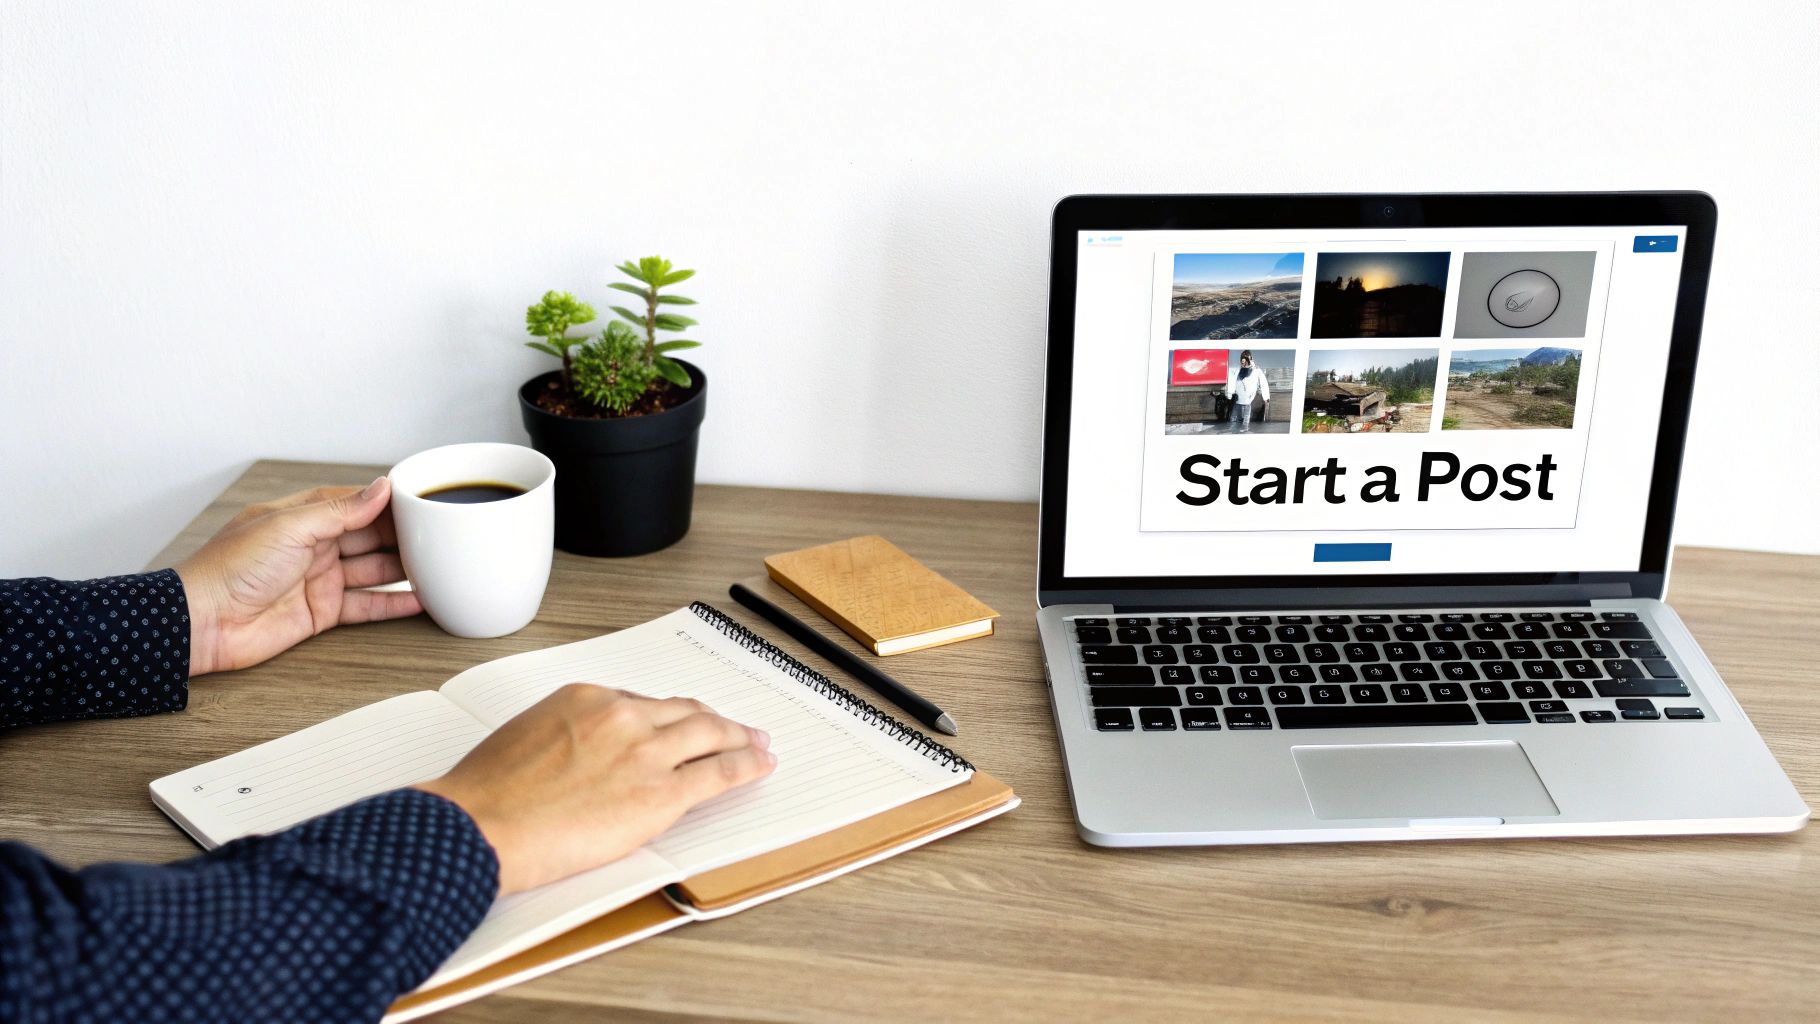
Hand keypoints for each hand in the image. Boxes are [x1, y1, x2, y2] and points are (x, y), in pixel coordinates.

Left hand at [176, 478, 421, 676]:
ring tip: (440, 565)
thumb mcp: (289, 528)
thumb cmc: (229, 569)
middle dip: (401, 535)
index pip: (353, 503)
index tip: (420, 501)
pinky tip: (420, 599)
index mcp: (300, 517)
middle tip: (439, 534)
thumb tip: (380, 488)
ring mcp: (317, 580)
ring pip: (371, 570)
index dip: (386, 503)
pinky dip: (392, 603)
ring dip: (402, 569)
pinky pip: (365, 605)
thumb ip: (340, 510)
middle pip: (367, 536)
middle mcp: (311, 546)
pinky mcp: (321, 613)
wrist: (200, 623)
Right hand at [416, 684, 776, 894]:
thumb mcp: (523, 736)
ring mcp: (645, 752)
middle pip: (683, 712)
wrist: (479, 826)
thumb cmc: (485, 795)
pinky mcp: (661, 794)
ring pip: (710, 735)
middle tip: (733, 727)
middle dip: (713, 720)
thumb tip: (582, 753)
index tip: (678, 723)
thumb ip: (564, 735)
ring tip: (758, 743)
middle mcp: (621, 716)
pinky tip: (761, 765)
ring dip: (740, 737)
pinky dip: (747, 766)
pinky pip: (719, 773)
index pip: (641, 703)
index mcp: (584, 697)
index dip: (666, 718)